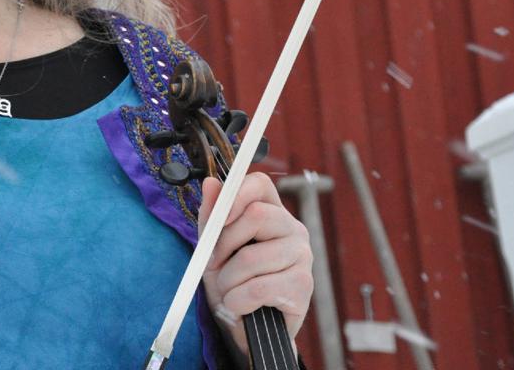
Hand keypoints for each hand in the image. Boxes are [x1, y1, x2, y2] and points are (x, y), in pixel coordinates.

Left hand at [199, 173, 313, 363]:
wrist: (243, 329)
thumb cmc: (231, 283)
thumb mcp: (214, 250)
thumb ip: (211, 218)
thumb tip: (210, 183)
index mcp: (272, 213)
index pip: (260, 184)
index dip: (236, 194)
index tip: (218, 217)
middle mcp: (293, 230)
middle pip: (257, 215)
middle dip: (224, 243)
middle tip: (215, 264)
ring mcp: (303, 257)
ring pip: (252, 257)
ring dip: (228, 280)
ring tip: (229, 291)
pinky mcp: (303, 286)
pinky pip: (258, 288)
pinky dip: (238, 300)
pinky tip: (241, 306)